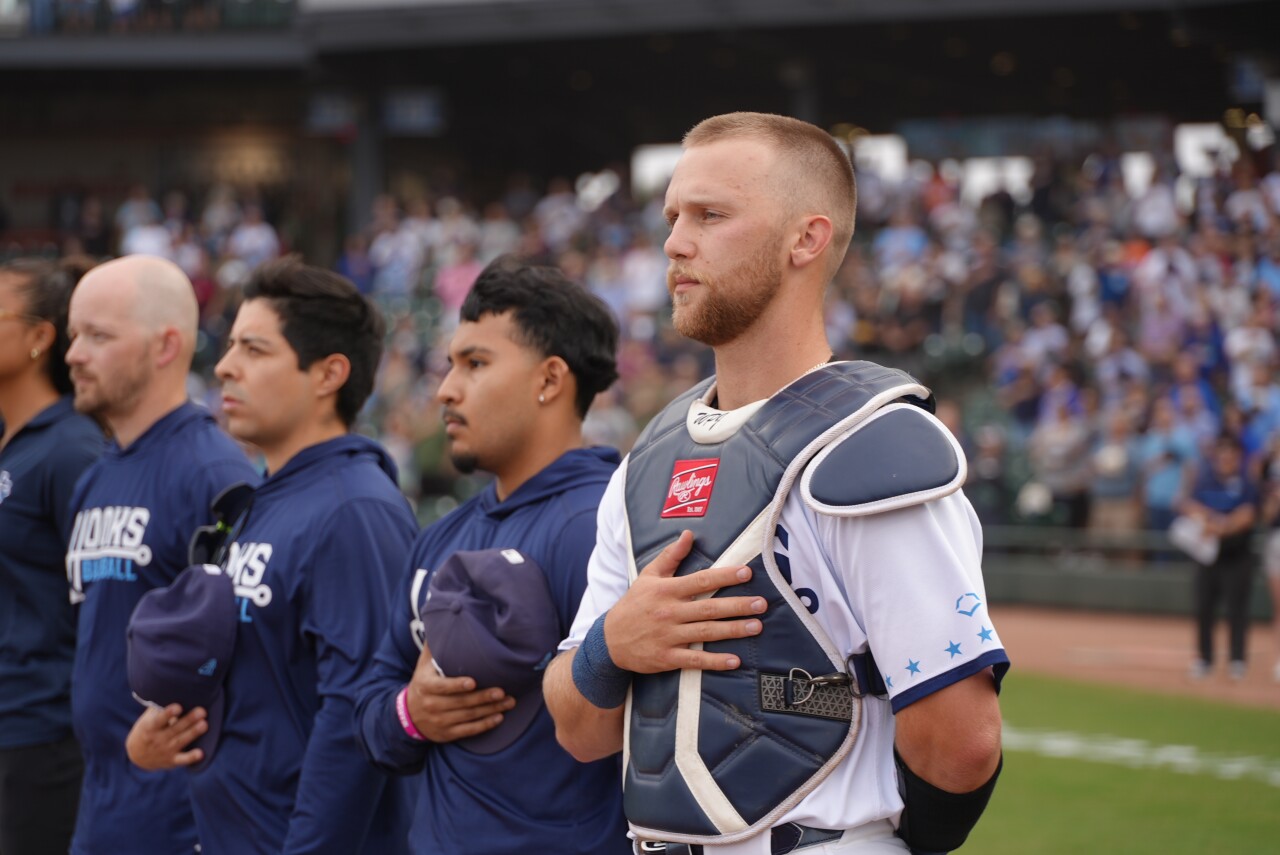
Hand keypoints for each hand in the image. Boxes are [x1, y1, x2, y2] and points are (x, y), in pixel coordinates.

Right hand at [125, 704, 207, 770]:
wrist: (136, 755)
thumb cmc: (147, 729)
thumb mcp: (147, 718)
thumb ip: (159, 708)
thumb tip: (174, 689)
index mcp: (150, 727)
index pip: (159, 720)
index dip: (168, 713)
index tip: (178, 707)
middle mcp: (157, 739)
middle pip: (174, 729)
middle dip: (188, 720)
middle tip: (202, 711)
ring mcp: (165, 750)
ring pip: (180, 741)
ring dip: (193, 733)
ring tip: (204, 724)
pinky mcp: (172, 760)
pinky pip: (182, 760)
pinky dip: (191, 757)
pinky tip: (201, 753)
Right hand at [404, 639, 515, 742]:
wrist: (408, 715)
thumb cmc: (423, 682)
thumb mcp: (423, 664)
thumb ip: (434, 645)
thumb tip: (445, 618)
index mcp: (426, 686)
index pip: (442, 687)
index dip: (457, 685)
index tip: (473, 682)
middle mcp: (432, 705)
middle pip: (460, 702)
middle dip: (483, 698)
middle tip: (502, 691)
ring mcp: (440, 721)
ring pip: (468, 717)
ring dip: (490, 710)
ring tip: (509, 702)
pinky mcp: (447, 733)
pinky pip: (468, 730)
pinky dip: (484, 725)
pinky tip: (498, 717)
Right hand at [604, 530, 765, 673]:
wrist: (609, 640)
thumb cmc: (634, 604)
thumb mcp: (648, 576)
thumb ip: (670, 556)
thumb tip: (688, 534)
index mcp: (666, 590)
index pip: (701, 581)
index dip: (724, 577)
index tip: (746, 573)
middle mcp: (669, 612)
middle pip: (709, 608)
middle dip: (737, 606)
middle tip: (761, 604)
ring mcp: (669, 636)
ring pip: (706, 633)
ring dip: (733, 630)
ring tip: (756, 627)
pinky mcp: (667, 658)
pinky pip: (694, 660)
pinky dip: (715, 661)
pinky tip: (734, 660)